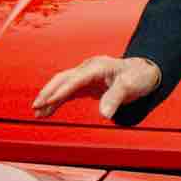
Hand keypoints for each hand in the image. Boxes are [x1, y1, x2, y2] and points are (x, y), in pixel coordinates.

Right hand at [32, 54, 163, 120]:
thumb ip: (116, 98)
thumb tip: (105, 114)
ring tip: (37, 113)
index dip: (61, 91)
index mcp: (97, 67)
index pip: (74, 79)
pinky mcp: (85, 84)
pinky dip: (57, 100)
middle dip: (48, 93)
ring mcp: (85, 75)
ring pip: (62, 85)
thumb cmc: (138, 77)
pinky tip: (47, 111)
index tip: (48, 102)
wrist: (144, 72)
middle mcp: (88, 69)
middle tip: (36, 108)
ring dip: (49, 98)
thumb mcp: (131, 86)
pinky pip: (67, 91)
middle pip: (62, 79)